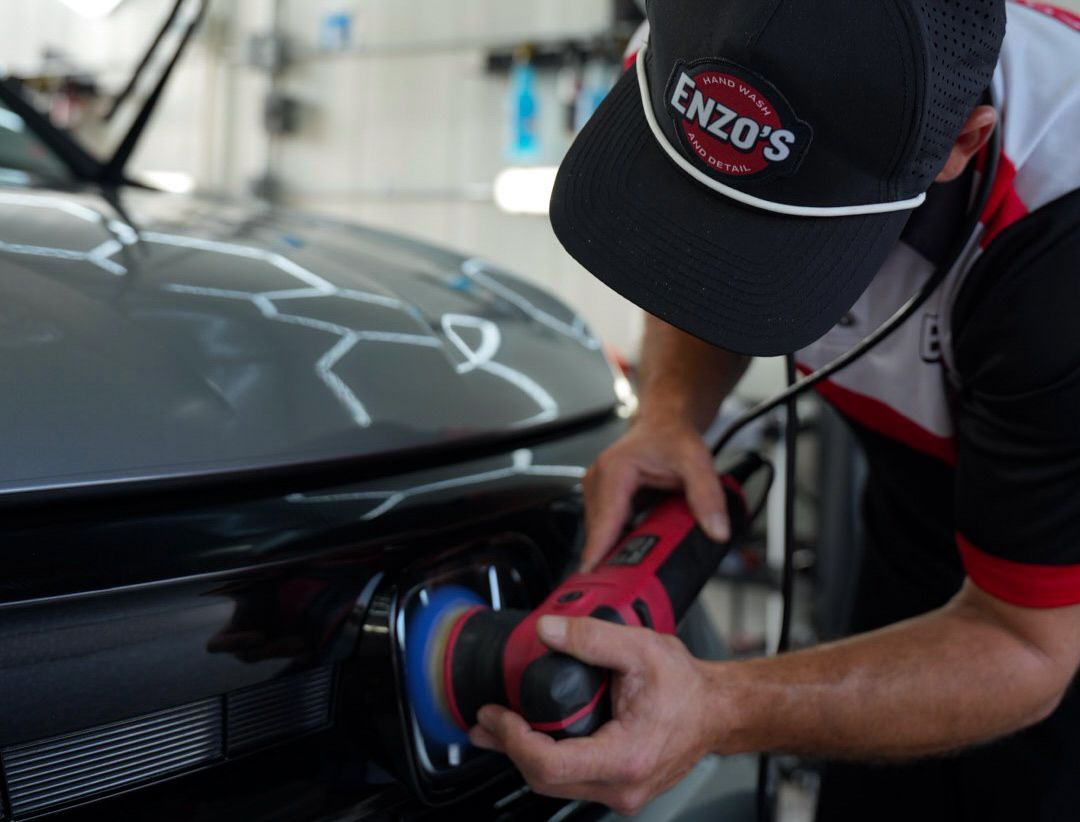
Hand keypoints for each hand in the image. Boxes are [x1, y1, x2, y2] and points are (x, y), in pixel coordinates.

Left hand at [469, 615, 716, 815]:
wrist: (717, 710)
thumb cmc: (688, 687)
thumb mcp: (639, 648)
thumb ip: (590, 637)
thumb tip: (547, 630)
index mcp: (626, 757)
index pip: (549, 765)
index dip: (513, 739)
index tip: (496, 714)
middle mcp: (623, 786)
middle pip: (544, 780)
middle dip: (509, 748)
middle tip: (486, 720)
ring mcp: (621, 792)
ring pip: (555, 785)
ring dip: (523, 755)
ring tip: (499, 728)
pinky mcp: (619, 787)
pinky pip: (572, 780)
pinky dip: (546, 759)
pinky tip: (532, 737)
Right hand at [580, 416, 728, 570]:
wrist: (664, 421)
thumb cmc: (672, 435)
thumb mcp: (697, 462)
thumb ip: (708, 496)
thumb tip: (716, 529)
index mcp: (615, 471)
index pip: (604, 521)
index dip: (598, 552)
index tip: (593, 577)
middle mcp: (598, 479)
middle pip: (598, 531)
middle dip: (608, 557)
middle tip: (627, 584)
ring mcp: (597, 489)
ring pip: (599, 531)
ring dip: (612, 550)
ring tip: (630, 569)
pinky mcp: (601, 498)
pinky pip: (603, 527)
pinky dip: (615, 540)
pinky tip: (630, 549)